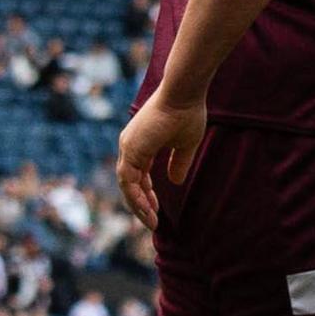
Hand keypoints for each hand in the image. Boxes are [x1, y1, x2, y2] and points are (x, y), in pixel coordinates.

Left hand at [113, 91, 207, 228]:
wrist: (184, 93)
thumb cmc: (188, 113)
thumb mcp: (185, 145)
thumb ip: (179, 163)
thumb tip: (175, 182)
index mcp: (140, 144)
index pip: (138, 175)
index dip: (146, 193)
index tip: (157, 208)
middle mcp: (130, 145)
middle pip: (129, 182)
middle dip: (141, 203)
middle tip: (153, 221)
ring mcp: (128, 146)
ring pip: (127, 185)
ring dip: (138, 205)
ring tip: (152, 222)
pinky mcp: (131, 148)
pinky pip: (129, 181)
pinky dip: (136, 197)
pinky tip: (148, 210)